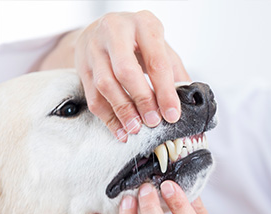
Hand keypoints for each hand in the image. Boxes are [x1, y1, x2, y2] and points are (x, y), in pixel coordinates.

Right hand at [39, 11, 189, 141]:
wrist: (104, 28)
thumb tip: (188, 101)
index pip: (156, 61)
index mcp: (144, 25)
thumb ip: (175, 73)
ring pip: (105, 84)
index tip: (172, 114)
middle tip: (153, 121)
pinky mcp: (81, 65)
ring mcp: (94, 47)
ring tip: (136, 128)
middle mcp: (115, 31)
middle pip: (126, 71)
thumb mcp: (162, 48)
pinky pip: (93, 96)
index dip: (165, 92)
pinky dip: (108, 118)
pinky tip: (121, 130)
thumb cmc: (139, 41)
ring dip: (122, 111)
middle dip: (142, 100)